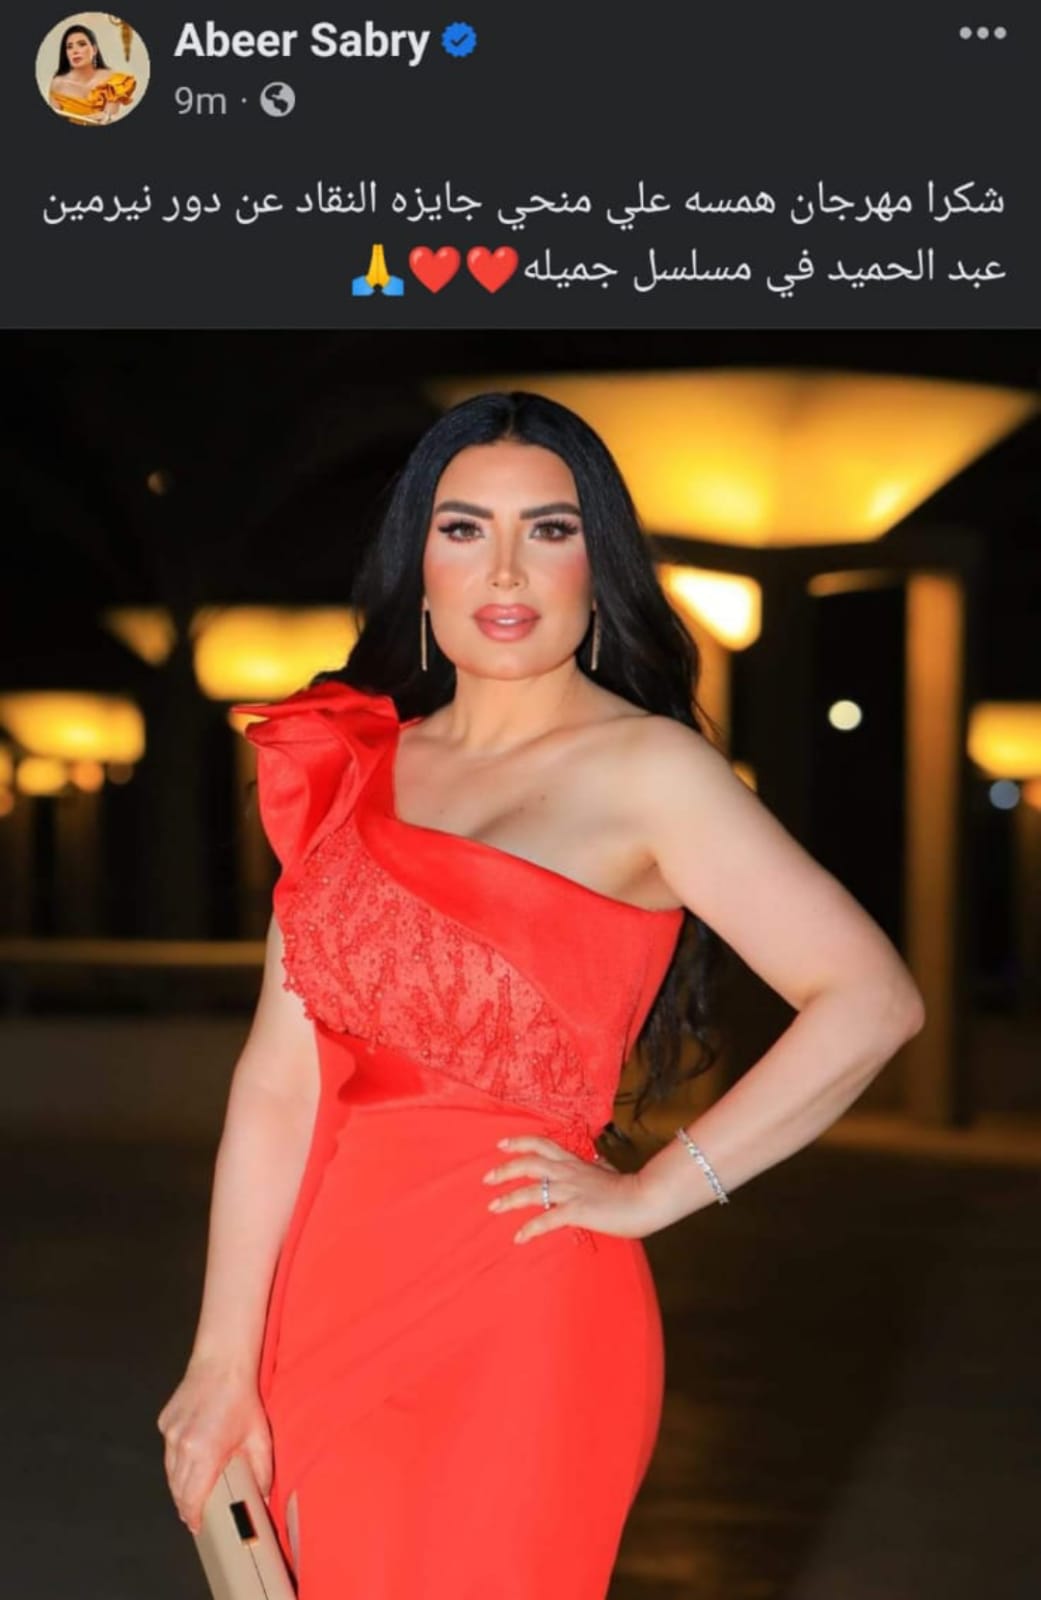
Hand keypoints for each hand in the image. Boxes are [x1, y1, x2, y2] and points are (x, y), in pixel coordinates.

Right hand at [156, 1357, 271, 1534]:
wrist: (222, 1362)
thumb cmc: (242, 1399)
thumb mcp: (259, 1437)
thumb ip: (262, 1471)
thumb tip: (263, 1496)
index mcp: (205, 1453)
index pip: (191, 1498)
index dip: (192, 1517)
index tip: (197, 1526)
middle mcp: (182, 1445)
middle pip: (177, 1489)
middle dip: (185, 1504)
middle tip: (196, 1514)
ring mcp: (170, 1433)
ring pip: (169, 1472)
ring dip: (180, 1485)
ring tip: (193, 1492)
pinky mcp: (164, 1422)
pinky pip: (168, 1450)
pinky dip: (177, 1460)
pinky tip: (191, 1459)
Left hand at [482, 1134, 666, 1243]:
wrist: (646, 1198)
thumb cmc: (631, 1188)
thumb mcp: (609, 1171)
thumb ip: (598, 1167)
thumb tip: (598, 1162)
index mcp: (575, 1162)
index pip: (542, 1144)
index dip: (520, 1142)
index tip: (501, 1144)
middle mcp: (568, 1172)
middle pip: (528, 1163)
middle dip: (504, 1169)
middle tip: (487, 1179)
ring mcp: (571, 1190)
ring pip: (531, 1190)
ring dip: (509, 1198)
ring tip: (493, 1207)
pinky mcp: (576, 1210)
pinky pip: (546, 1220)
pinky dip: (529, 1229)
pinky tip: (519, 1237)